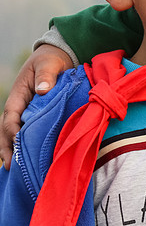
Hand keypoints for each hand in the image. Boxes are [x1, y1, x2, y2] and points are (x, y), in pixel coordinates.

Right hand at [1, 45, 72, 168]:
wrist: (58, 56)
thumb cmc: (51, 59)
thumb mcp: (49, 63)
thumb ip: (46, 75)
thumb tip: (41, 90)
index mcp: (18, 95)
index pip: (11, 116)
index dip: (12, 130)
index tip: (18, 143)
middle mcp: (18, 105)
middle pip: (7, 130)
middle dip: (7, 147)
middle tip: (11, 166)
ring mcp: (25, 111)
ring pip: (14, 133)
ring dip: (14, 150)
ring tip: (17, 169)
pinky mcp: (35, 115)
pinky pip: (27, 131)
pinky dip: (26, 144)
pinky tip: (29, 159)